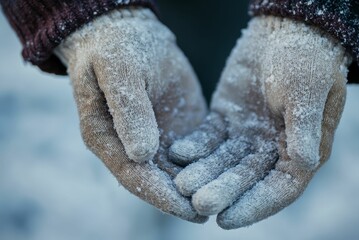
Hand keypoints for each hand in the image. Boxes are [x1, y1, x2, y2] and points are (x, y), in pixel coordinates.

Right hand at [54, 8, 206, 222]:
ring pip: (177, 170)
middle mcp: (130, 146)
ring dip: (199, 185)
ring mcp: (156, 139)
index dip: (159, 194)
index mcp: (107, 138)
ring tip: (226, 200)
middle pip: (156, 179)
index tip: (187, 208)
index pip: (133, 174)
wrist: (131, 33)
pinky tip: (229, 173)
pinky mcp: (177, 129)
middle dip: (182, 198)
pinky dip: (208, 163)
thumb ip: (129, 109)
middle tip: (211, 212)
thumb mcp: (120, 70)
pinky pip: (194, 150)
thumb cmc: (118, 48)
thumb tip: (141, 154)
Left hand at [170, 16, 351, 227]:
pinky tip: (178, 153)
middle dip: (223, 191)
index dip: (254, 205)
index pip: (280, 188)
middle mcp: (272, 149)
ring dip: (204, 172)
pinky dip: (195, 146)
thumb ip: (303, 125)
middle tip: (198, 202)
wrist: (283, 31)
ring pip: (224, 160)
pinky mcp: (226, 119)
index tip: (226, 220)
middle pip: (246, 178)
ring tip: (182, 183)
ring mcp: (247, 135)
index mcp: (301, 150)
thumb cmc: (306, 59)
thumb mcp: (307, 89)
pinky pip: (209, 137)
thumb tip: (304, 163)